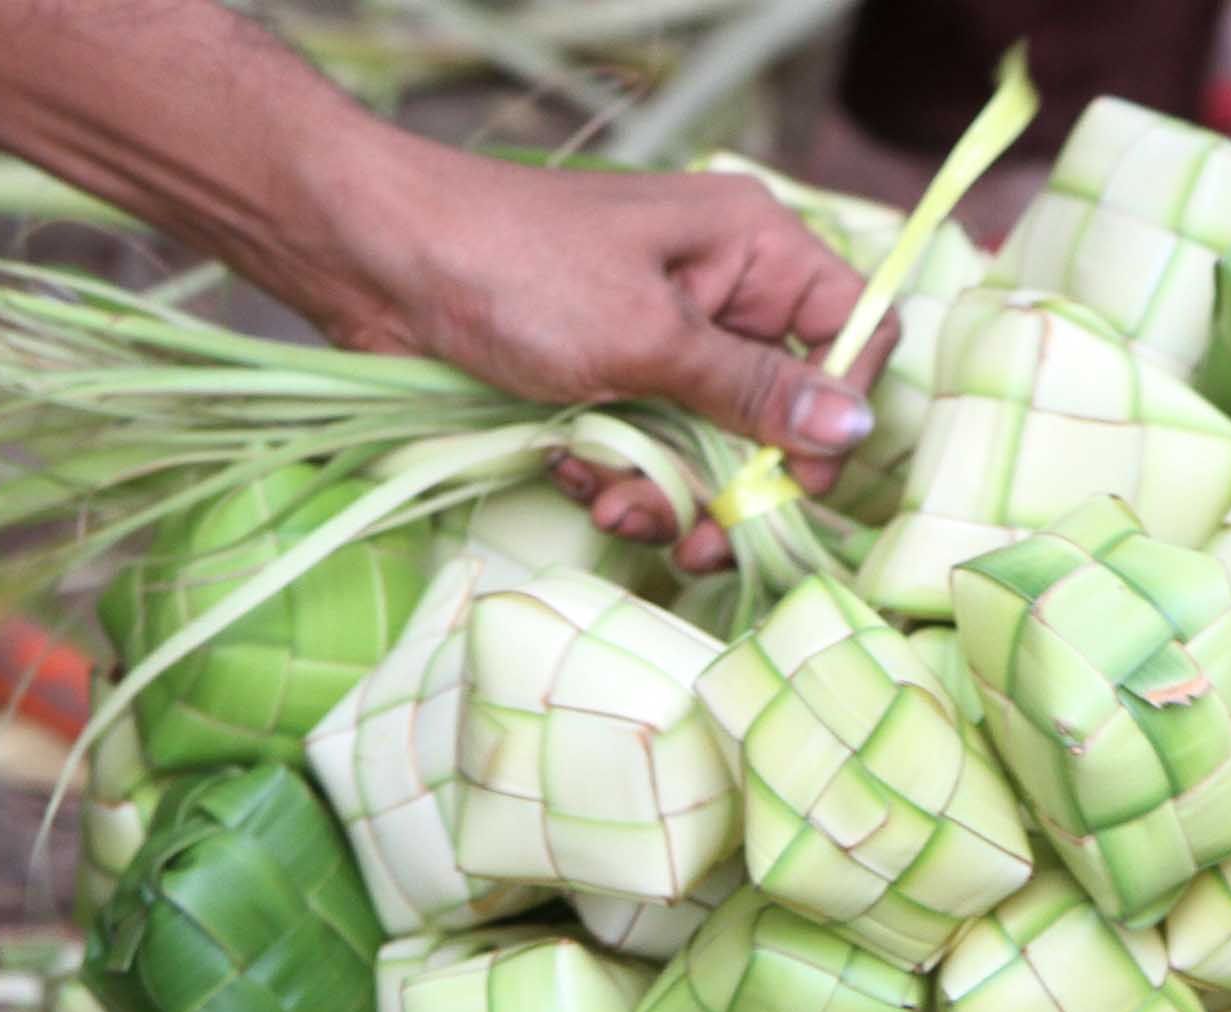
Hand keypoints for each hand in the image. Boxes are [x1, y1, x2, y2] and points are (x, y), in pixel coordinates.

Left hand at [310, 149, 899, 571]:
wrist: (372, 261)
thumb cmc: (514, 268)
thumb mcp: (648, 336)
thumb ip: (754, 391)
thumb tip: (857, 429)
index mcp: (753, 250)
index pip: (854, 329)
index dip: (837, 408)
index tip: (793, 476)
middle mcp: (722, 295)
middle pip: (782, 414)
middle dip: (735, 484)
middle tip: (697, 542)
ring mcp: (663, 344)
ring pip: (713, 451)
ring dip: (663, 492)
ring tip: (603, 495)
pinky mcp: (611, 385)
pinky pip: (649, 455)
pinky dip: (613, 477)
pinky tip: (564, 467)